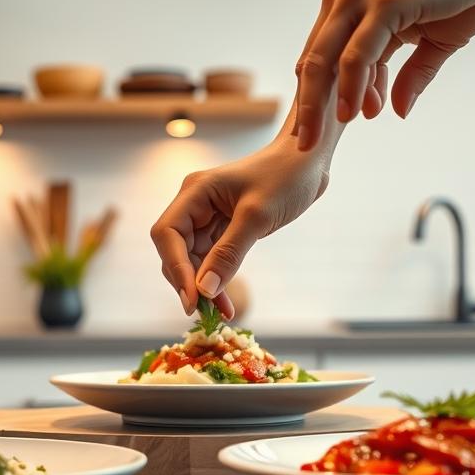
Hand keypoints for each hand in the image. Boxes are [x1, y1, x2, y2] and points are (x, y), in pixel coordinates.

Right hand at [151, 126, 332, 316]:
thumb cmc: (285, 177)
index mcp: (195, 191)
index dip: (175, 268)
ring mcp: (207, 216)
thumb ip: (229, 253)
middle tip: (206, 313)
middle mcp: (195, 203)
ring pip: (192, 259)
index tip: (191, 299)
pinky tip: (224, 300)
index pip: (167, 233)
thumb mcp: (257, 217)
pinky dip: (215, 279)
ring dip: (202, 286)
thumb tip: (203, 290)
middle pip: (175, 250)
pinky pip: (210, 258)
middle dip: (188, 281)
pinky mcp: (222, 227)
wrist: (308, 160)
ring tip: (222, 312)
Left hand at [290, 0, 474, 149]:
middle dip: (305, 110)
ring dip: (321, 104)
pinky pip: (359, 52)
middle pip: (313, 64)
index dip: (313, 101)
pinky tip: (355, 113)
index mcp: (352, 13)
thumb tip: (397, 111)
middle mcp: (347, 3)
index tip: (310, 136)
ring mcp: (363, 0)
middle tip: (302, 147)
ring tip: (318, 139)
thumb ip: (410, 76)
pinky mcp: (386, 2)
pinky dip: (353, 85)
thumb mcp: (433, 43)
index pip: (321, 63)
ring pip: (328, 60)